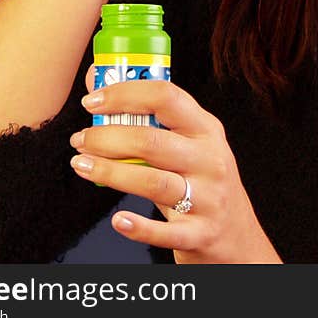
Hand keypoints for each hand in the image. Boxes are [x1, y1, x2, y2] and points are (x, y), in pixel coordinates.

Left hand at [70, 71, 281, 263]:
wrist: (236, 233)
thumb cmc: (203, 180)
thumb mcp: (192, 143)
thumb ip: (153, 120)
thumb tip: (97, 84)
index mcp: (206, 128)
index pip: (166, 97)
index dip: (125, 94)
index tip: (92, 101)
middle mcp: (210, 159)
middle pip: (152, 141)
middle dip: (107, 137)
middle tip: (81, 139)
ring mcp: (207, 197)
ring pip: (152, 182)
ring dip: (110, 172)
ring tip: (82, 165)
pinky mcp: (200, 232)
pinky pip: (164, 231)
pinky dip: (138, 226)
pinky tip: (118, 220)